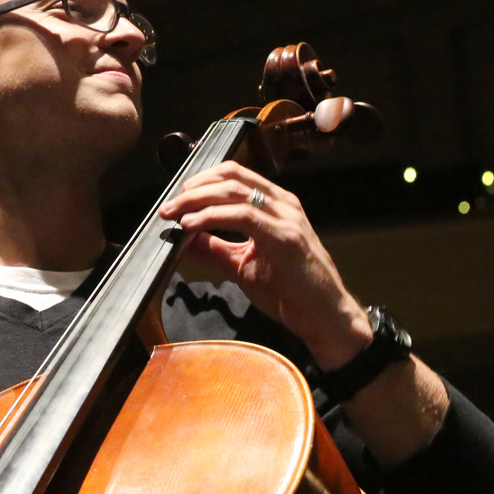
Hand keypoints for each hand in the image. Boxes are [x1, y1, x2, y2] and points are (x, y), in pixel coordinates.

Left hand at [157, 161, 370, 369]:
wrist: (324, 317)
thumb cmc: (290, 292)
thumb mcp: (242, 265)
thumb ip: (215, 249)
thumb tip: (183, 239)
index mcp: (275, 205)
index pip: (234, 176)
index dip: (201, 181)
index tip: (175, 198)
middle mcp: (282, 204)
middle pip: (231, 176)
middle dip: (194, 187)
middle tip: (168, 205)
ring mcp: (286, 218)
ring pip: (234, 191)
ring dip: (197, 200)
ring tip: (173, 213)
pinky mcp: (285, 237)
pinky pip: (243, 215)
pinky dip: (212, 217)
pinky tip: (191, 225)